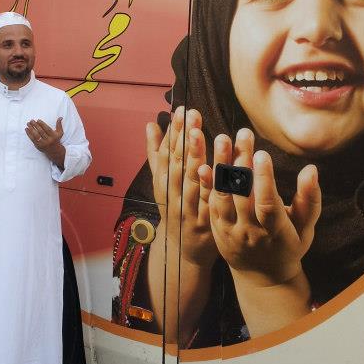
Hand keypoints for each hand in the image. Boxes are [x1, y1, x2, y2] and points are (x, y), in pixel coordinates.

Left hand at [26, 117, 64, 168]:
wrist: (54, 151)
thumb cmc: (56, 139)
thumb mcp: (59, 133)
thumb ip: (59, 125)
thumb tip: (60, 117)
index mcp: (53, 136)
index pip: (47, 129)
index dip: (42, 124)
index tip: (37, 120)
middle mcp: (48, 140)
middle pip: (41, 132)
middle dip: (35, 125)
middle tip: (31, 120)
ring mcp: (43, 144)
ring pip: (36, 135)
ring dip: (31, 129)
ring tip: (28, 124)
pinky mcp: (38, 146)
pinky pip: (32, 139)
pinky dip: (29, 134)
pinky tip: (26, 129)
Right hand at [146, 107, 215, 267]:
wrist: (183, 253)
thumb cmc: (176, 210)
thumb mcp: (163, 183)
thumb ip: (157, 154)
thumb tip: (151, 124)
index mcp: (165, 183)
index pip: (169, 153)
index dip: (174, 131)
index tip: (181, 110)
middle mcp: (174, 195)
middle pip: (178, 164)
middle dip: (184, 138)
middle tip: (191, 115)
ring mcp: (188, 209)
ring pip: (191, 181)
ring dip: (195, 157)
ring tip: (199, 134)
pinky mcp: (205, 223)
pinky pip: (208, 202)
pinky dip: (208, 187)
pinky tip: (212, 171)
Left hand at [199, 129, 321, 287]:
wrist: (262, 277)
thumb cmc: (288, 245)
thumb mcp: (305, 227)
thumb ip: (310, 199)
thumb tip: (311, 170)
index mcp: (275, 232)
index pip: (267, 204)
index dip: (264, 180)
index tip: (262, 154)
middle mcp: (250, 232)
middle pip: (242, 195)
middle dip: (242, 162)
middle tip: (243, 133)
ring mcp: (230, 231)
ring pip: (222, 196)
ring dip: (221, 166)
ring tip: (223, 139)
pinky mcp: (216, 228)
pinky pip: (209, 203)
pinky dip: (206, 184)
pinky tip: (204, 162)